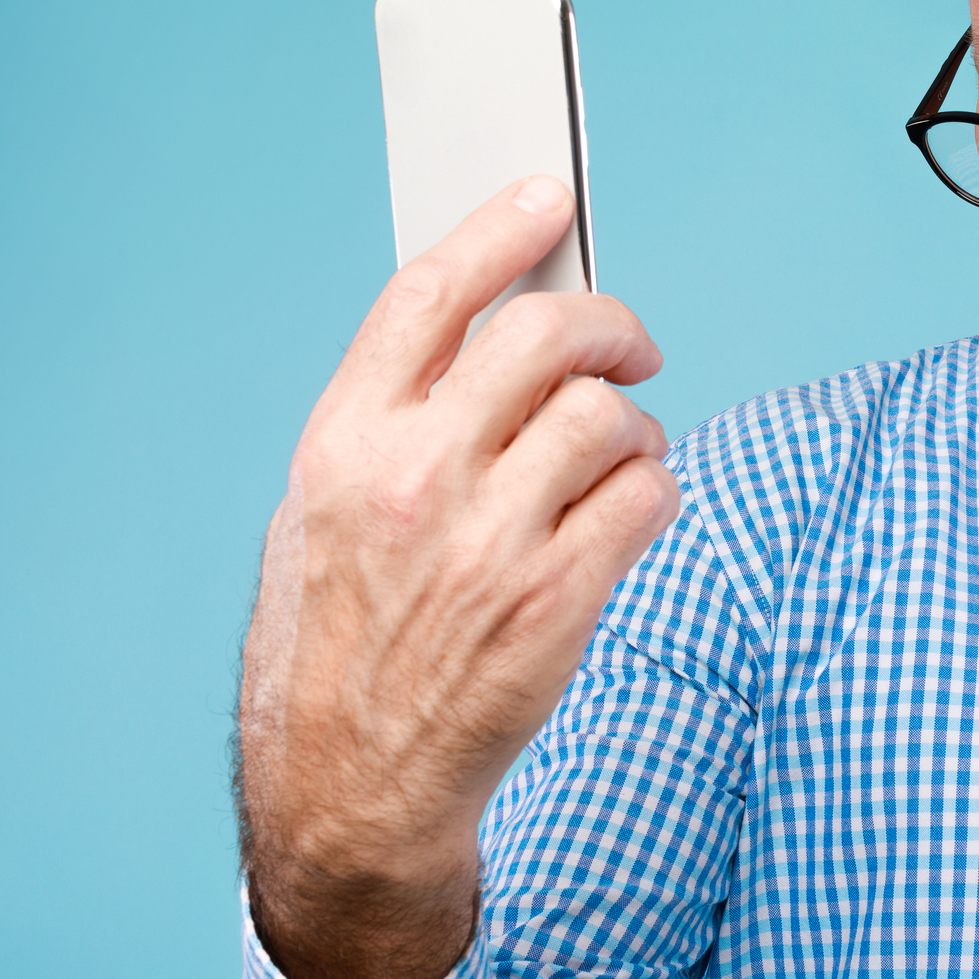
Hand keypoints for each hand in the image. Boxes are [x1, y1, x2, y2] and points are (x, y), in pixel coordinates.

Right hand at [237, 176, 679, 978]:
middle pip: (544, 335)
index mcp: (342, 444)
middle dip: (606, 321)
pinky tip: (629, 507)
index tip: (549, 192)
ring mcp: (489, 540)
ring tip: (618, 452)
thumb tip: (492, 327)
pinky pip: (647, 495)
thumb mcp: (324, 512)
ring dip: (633, 420)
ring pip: (607, 413)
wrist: (348, 786)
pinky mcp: (557, 599)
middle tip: (629, 341)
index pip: (430, 295)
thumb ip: (398, 418)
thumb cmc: (335, 641)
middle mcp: (414, 479)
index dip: (498, 227)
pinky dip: (653, 488)